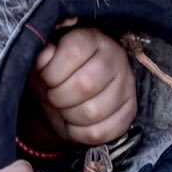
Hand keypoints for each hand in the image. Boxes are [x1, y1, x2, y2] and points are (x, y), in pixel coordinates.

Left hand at [32, 28, 136, 145]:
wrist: (69, 89)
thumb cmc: (55, 69)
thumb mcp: (43, 58)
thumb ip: (41, 56)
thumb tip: (44, 58)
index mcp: (92, 37)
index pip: (72, 52)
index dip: (51, 71)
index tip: (44, 78)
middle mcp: (116, 57)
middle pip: (85, 85)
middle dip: (58, 97)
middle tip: (51, 96)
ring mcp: (127, 85)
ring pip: (94, 112)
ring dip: (68, 116)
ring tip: (62, 108)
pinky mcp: (130, 110)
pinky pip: (103, 132)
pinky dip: (80, 134)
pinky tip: (73, 123)